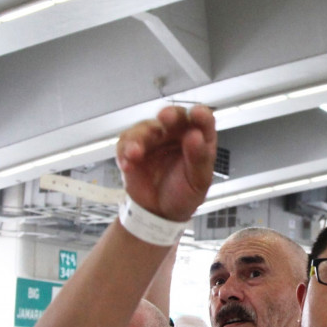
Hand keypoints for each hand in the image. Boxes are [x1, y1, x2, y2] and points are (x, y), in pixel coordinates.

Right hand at [116, 105, 216, 221]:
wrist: (160, 212)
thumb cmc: (184, 193)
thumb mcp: (198, 181)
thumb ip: (199, 158)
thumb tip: (196, 135)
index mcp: (197, 139)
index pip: (202, 120)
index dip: (200, 114)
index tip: (198, 114)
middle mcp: (175, 134)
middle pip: (173, 116)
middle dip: (169, 115)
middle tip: (165, 118)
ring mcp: (152, 139)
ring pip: (145, 128)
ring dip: (139, 138)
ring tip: (136, 153)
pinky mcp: (132, 148)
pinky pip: (126, 143)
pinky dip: (125, 152)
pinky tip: (128, 164)